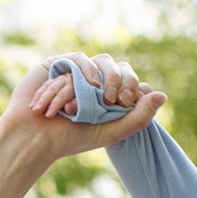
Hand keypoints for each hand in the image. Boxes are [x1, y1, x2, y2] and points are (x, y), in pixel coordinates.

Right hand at [0, 56, 166, 197]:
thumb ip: (138, 117)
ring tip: (95, 99)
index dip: (133, 86)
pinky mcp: (59, 64)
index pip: (130, 82)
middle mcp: (94, 83)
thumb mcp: (111, 133)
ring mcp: (77, 72)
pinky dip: (83, 70)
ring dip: (102, 78)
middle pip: (119, 68)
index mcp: (108, 99)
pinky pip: (79, 58)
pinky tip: (82, 86)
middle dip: (120, 81)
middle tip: (113, 100)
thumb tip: (163, 95)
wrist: (34, 137)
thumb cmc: (69, 139)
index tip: (126, 101)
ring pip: (101, 62)